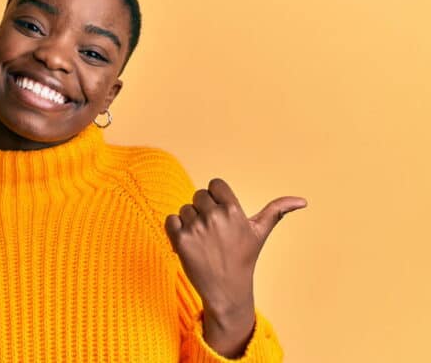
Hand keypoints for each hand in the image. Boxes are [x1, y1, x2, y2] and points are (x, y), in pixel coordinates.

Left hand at [164, 178, 306, 356]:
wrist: (226, 289)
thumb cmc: (243, 257)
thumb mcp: (260, 233)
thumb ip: (277, 211)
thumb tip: (303, 201)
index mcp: (233, 210)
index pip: (215, 184)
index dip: (216, 197)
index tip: (222, 212)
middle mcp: (214, 217)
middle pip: (199, 195)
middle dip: (203, 210)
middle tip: (213, 231)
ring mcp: (196, 228)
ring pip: (185, 208)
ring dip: (190, 221)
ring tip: (203, 240)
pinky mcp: (180, 240)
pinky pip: (171, 220)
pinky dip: (175, 229)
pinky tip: (189, 242)